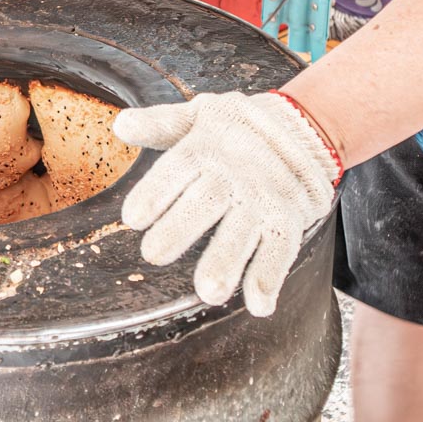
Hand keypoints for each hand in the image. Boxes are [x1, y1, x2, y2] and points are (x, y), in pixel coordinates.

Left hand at [113, 92, 341, 316]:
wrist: (302, 130)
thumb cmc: (236, 130)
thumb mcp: (198, 117)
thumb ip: (159, 125)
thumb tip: (121, 125)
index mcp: (204, 148)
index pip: (176, 169)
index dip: (156, 192)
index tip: (133, 219)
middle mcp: (233, 175)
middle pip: (206, 202)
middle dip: (180, 229)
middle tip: (153, 255)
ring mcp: (261, 199)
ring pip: (243, 231)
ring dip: (227, 262)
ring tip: (207, 292)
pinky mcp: (286, 220)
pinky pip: (281, 249)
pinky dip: (270, 277)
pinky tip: (257, 305)